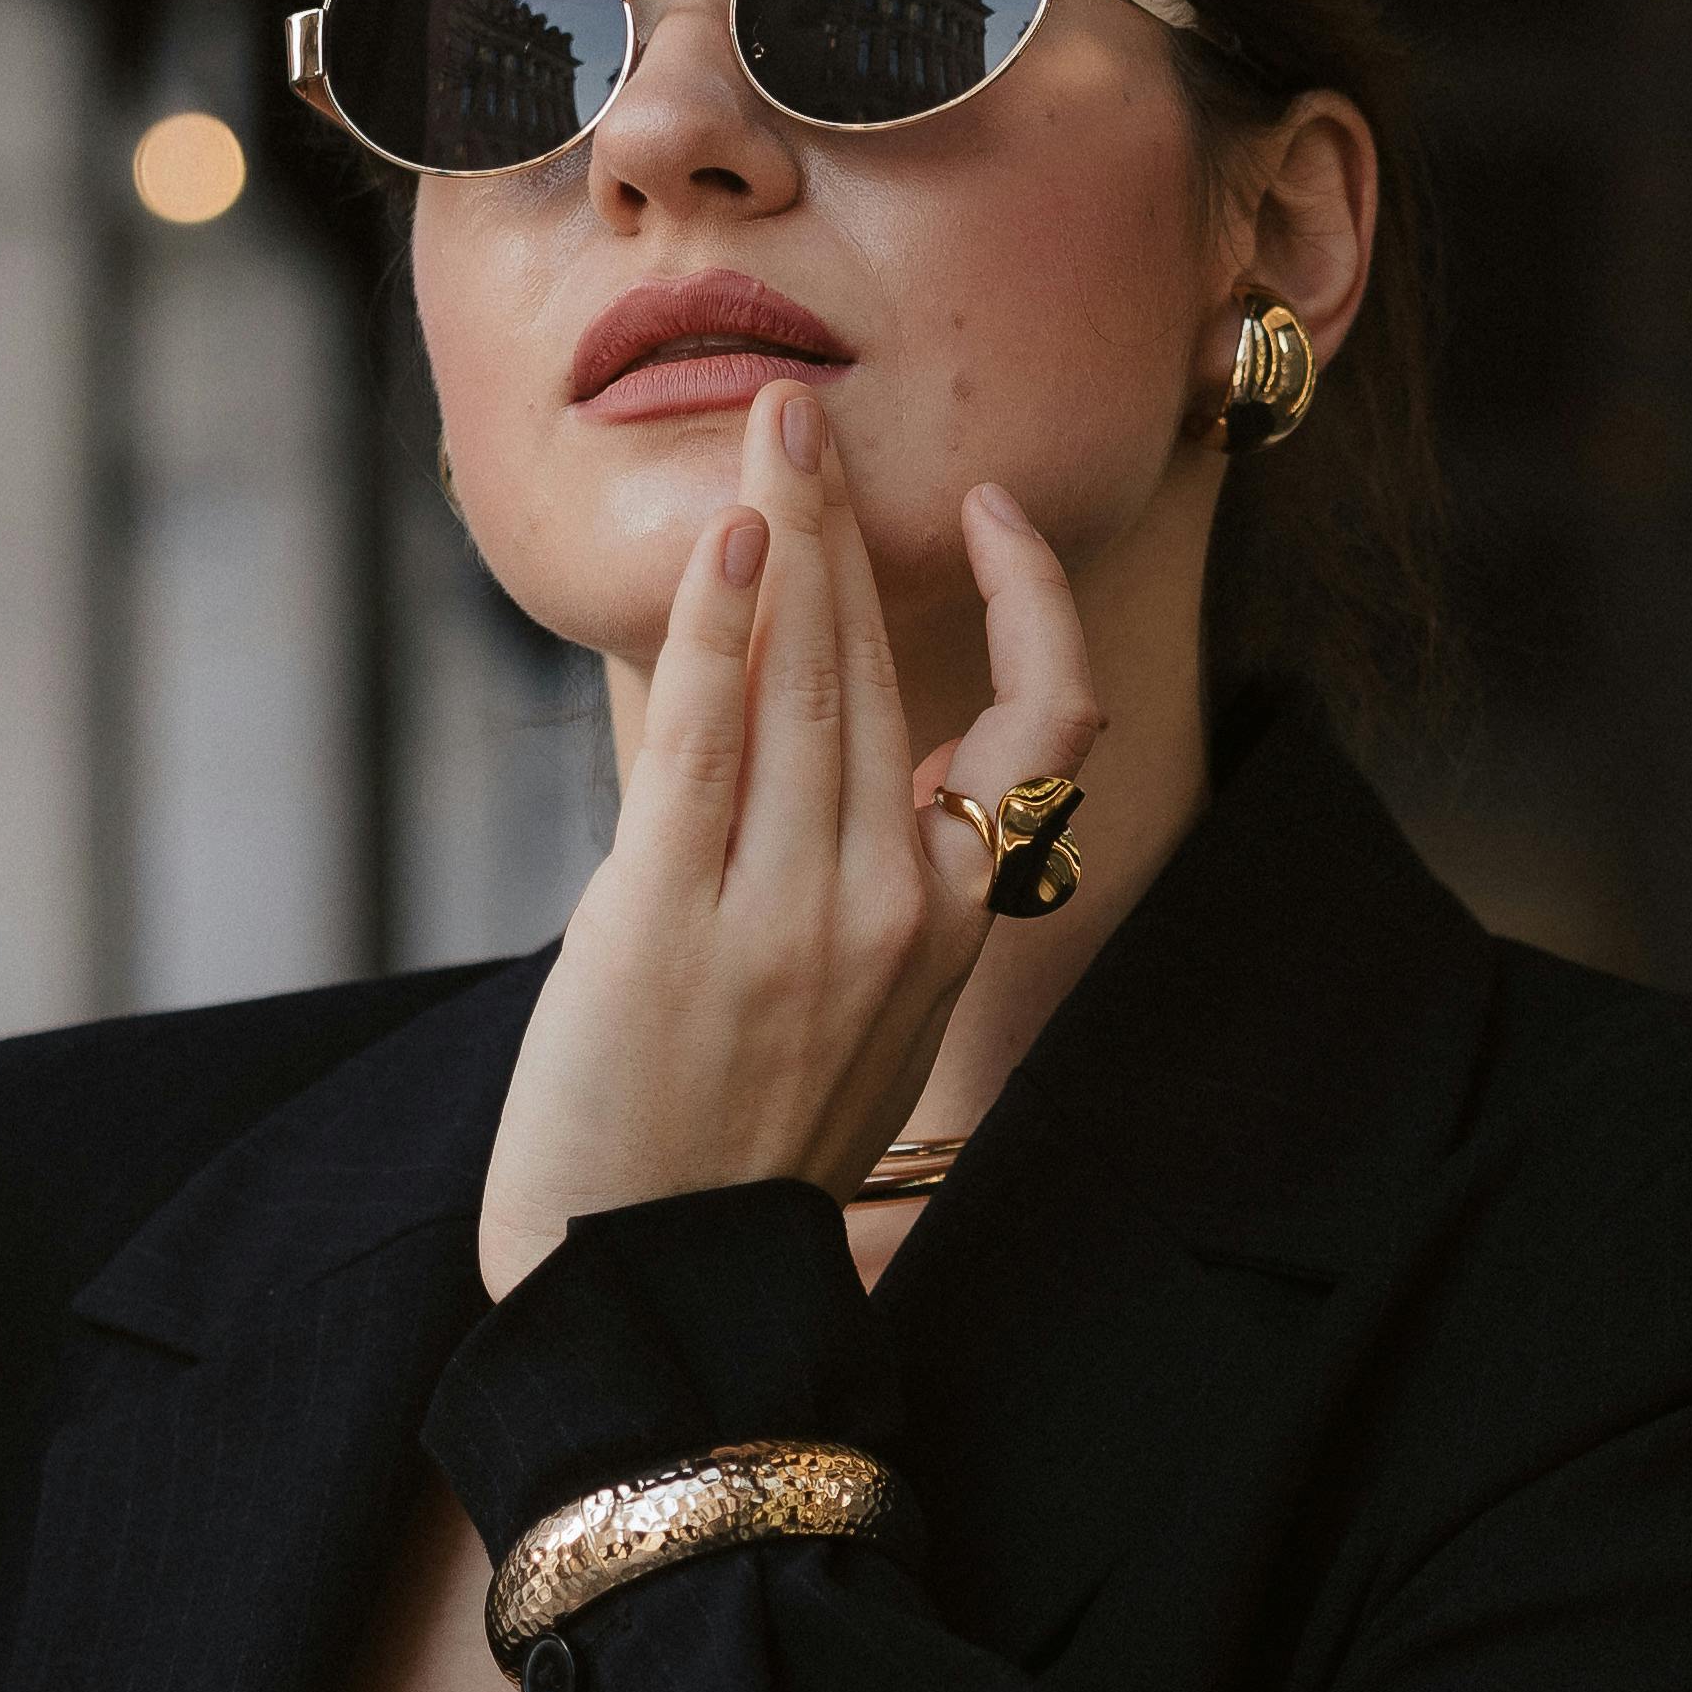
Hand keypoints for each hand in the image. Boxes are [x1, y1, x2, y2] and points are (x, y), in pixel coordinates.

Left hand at [478, 375, 1099, 1297]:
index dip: (1034, 605)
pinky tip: (725, 544)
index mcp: (953, 925)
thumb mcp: (863, 1019)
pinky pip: (709, 741)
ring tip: (766, 432)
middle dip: (847, 524)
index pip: (1048, 726)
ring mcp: (788, 915)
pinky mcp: (671, 920)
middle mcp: (893, 909)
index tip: (985, 518)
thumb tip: (856, 764)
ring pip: (808, 681)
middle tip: (806, 411)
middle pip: (892, 670)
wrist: (643, 1280)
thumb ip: (879, 894)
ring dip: (784, 535)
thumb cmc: (732, 1144)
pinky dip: (721, 630)